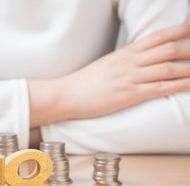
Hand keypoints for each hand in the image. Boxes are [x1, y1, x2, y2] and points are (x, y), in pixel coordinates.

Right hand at [28, 23, 189, 126]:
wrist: (67, 94)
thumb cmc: (85, 82)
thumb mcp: (107, 65)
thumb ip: (126, 61)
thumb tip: (141, 61)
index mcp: (125, 53)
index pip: (159, 36)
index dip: (181, 31)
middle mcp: (130, 62)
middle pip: (169, 49)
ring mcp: (129, 78)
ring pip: (167, 68)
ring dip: (189, 69)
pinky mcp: (127, 95)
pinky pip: (158, 88)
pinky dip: (177, 85)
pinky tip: (189, 85)